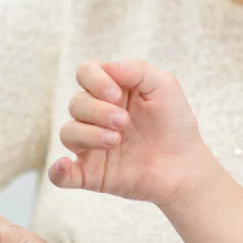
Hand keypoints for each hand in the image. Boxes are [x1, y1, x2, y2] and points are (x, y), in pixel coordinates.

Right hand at [48, 59, 207, 206]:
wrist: (185, 166)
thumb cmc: (175, 123)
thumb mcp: (164, 86)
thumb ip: (137, 69)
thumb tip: (107, 67)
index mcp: (112, 92)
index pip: (85, 73)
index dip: (94, 80)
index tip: (116, 94)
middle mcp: (97, 116)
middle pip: (76, 103)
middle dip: (98, 111)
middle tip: (124, 122)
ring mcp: (92, 145)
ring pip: (67, 133)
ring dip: (87, 135)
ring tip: (116, 140)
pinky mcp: (91, 174)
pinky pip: (62, 175)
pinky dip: (57, 171)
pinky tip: (63, 166)